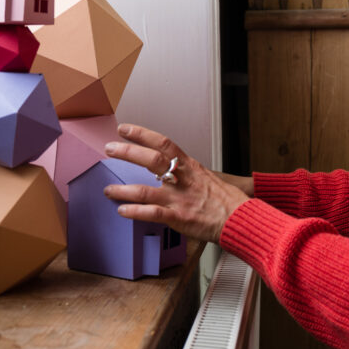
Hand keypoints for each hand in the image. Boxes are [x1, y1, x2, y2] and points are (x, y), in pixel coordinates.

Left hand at [103, 124, 250, 242]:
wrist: (240, 219)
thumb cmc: (225, 200)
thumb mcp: (206, 178)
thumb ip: (185, 174)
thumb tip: (168, 170)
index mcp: (189, 167)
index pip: (164, 143)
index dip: (142, 134)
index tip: (124, 129)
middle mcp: (183, 179)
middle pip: (152, 159)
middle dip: (128, 153)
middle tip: (109, 149)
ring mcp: (180, 199)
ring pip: (146, 190)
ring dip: (123, 190)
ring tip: (107, 189)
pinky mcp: (180, 218)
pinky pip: (153, 214)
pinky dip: (135, 211)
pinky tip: (122, 210)